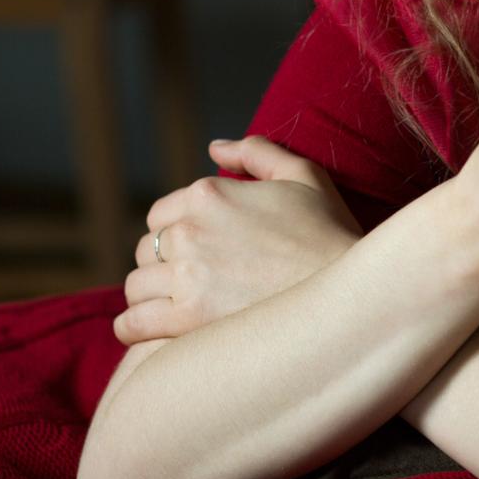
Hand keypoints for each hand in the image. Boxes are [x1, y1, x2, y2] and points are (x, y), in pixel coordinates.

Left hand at [113, 136, 363, 345]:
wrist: (349, 296)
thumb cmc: (330, 234)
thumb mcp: (303, 176)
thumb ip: (256, 152)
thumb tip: (214, 147)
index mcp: (209, 194)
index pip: (161, 215)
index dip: (173, 232)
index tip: (191, 250)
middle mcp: (189, 231)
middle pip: (146, 249)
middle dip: (160, 264)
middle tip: (184, 282)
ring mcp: (186, 275)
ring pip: (136, 285)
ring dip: (147, 295)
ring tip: (165, 308)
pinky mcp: (187, 319)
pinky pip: (133, 321)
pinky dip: (129, 326)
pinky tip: (141, 331)